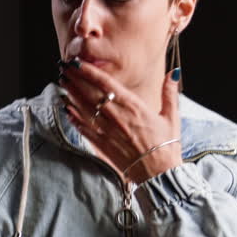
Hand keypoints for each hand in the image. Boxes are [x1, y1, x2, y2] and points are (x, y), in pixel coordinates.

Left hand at [58, 61, 181, 182]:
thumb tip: (174, 72)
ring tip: (62, 82)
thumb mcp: (172, 117)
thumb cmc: (166, 146)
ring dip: (71, 94)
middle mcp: (117, 116)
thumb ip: (170, 93)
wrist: (159, 174)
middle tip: (64, 67)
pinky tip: (65, 108)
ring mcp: (107, 131)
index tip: (77, 62)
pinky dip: (73, 117)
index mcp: (133, 106)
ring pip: (83, 108)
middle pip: (90, 93)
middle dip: (75, 78)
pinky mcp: (102, 144)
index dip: (89, 71)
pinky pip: (83, 128)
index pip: (106, 83)